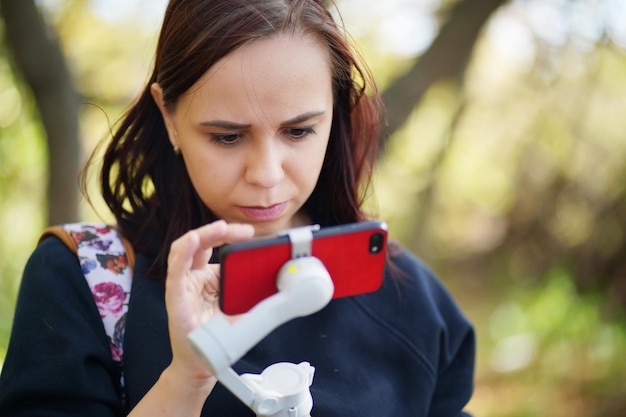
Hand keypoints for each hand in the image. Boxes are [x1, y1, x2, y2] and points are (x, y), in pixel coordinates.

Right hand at [164, 220, 253, 386]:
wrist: (206, 363)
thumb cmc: (221, 334)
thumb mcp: (246, 308)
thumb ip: (260, 293)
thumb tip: (285, 280)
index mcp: (209, 275)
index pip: (217, 245)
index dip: (231, 234)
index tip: (250, 233)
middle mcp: (193, 276)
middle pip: (201, 242)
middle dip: (222, 231)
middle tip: (244, 231)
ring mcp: (182, 285)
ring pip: (183, 249)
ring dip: (203, 235)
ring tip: (221, 228)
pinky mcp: (175, 298)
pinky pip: (176, 272)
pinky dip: (183, 253)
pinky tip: (192, 241)